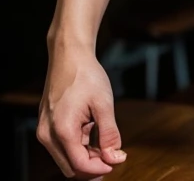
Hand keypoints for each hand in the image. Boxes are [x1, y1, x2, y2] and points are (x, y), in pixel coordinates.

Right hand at [37, 46, 126, 177]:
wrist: (69, 55)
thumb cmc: (86, 75)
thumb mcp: (104, 103)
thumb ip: (109, 134)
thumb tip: (115, 158)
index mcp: (62, 130)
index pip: (80, 165)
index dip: (100, 168)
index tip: (117, 161)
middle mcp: (48, 135)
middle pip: (70, 168)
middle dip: (93, 166)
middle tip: (113, 155)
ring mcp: (45, 131)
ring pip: (66, 159)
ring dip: (85, 157)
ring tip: (103, 140)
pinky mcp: (46, 126)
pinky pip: (62, 147)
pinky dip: (78, 147)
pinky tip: (91, 132)